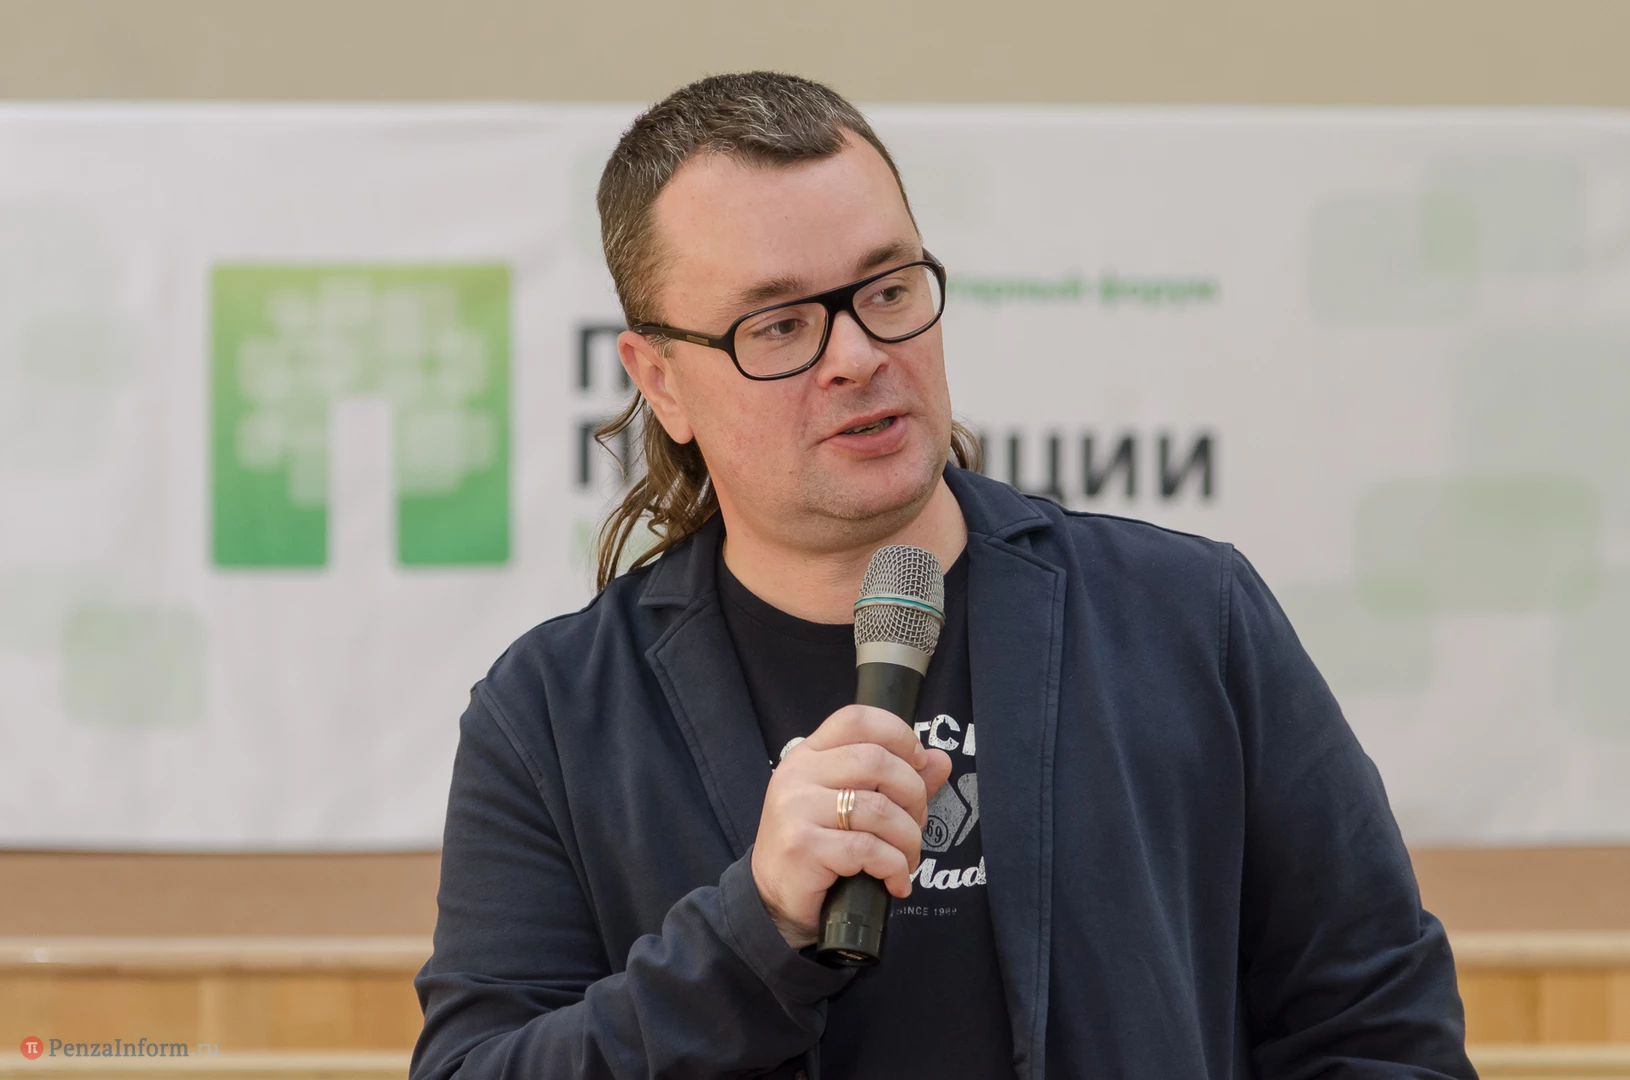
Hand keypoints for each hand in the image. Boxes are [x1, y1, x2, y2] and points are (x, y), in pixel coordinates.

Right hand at [750, 704, 953, 948]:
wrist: (774, 900)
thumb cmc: (818, 848)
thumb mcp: (852, 806)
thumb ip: (896, 782)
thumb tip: (940, 760)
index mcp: (809, 754)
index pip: (856, 719)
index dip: (898, 735)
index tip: (919, 764)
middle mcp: (798, 773)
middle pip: (876, 761)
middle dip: (914, 795)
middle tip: (916, 825)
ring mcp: (796, 808)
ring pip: (878, 808)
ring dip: (908, 839)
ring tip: (907, 859)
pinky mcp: (801, 846)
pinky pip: (867, 849)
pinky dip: (894, 867)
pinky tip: (896, 882)